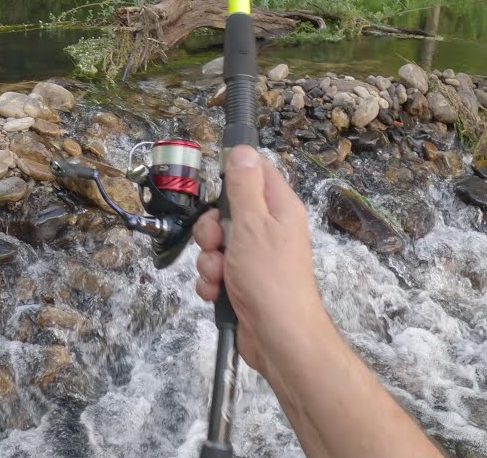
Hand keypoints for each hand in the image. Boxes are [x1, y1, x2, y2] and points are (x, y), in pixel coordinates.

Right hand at [193, 145, 327, 379]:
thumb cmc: (270, 278)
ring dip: (208, 260)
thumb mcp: (253, 224)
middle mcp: (268, 229)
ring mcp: (254, 257)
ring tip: (221, 275)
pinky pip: (214, 271)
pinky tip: (218, 292)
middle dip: (210, 230)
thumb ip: (244, 186)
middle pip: (226, 211)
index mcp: (278, 208)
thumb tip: (243, 149)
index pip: (255, 172)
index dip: (232, 175)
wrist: (277, 337)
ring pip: (215, 244)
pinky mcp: (240, 281)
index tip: (216, 187)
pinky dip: (211, 282)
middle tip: (218, 243)